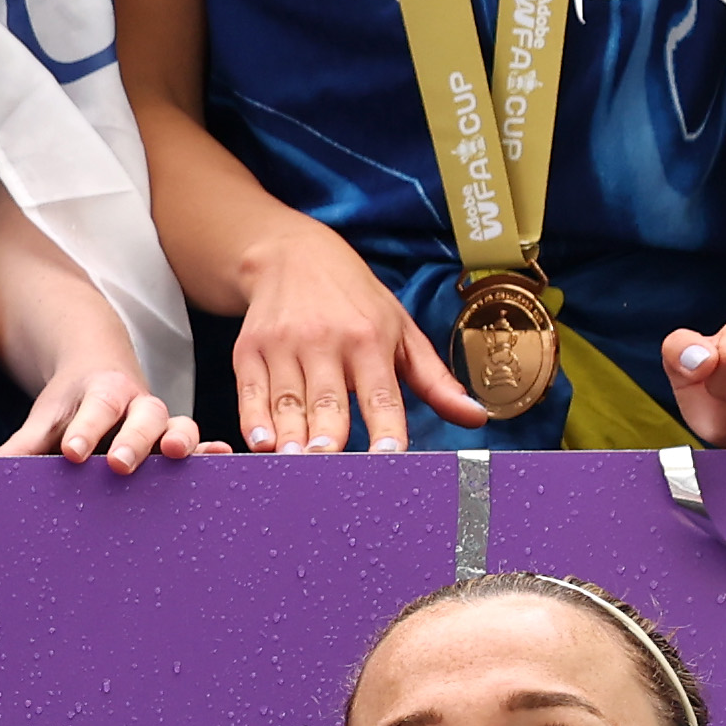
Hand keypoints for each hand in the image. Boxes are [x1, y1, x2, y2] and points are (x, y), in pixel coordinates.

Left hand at [0, 371, 200, 470]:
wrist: (102, 369)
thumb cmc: (72, 403)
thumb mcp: (46, 417)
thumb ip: (22, 445)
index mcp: (101, 392)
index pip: (93, 409)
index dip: (85, 430)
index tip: (71, 454)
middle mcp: (137, 403)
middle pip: (140, 415)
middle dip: (131, 439)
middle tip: (118, 464)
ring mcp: (162, 421)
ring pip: (177, 423)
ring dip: (180, 440)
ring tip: (176, 455)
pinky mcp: (178, 439)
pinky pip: (200, 443)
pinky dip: (210, 451)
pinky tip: (222, 459)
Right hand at [226, 225, 487, 452]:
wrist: (293, 256)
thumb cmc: (356, 302)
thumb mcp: (401, 331)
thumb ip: (435, 381)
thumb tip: (476, 417)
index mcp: (370, 339)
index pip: (381, 393)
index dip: (385, 426)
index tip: (389, 457)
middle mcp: (326, 341)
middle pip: (328, 401)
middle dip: (329, 436)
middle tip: (330, 469)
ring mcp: (283, 345)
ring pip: (287, 402)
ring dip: (291, 437)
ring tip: (295, 466)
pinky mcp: (249, 350)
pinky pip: (250, 392)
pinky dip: (253, 421)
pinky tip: (261, 444)